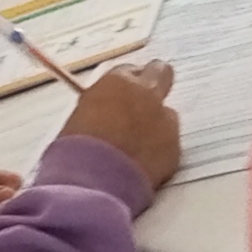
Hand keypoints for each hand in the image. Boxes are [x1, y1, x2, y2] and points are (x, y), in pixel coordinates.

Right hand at [55, 59, 180, 197]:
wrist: (92, 180)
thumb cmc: (76, 150)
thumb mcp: (81, 115)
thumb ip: (103, 105)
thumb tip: (108, 111)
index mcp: (118, 82)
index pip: (130, 71)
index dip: (128, 85)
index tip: (124, 96)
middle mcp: (146, 94)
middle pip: (161, 73)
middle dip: (155, 84)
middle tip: (145, 103)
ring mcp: (164, 120)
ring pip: (168, 115)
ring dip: (157, 125)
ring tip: (138, 148)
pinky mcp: (175, 148)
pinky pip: (171, 145)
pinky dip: (161, 153)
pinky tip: (143, 166)